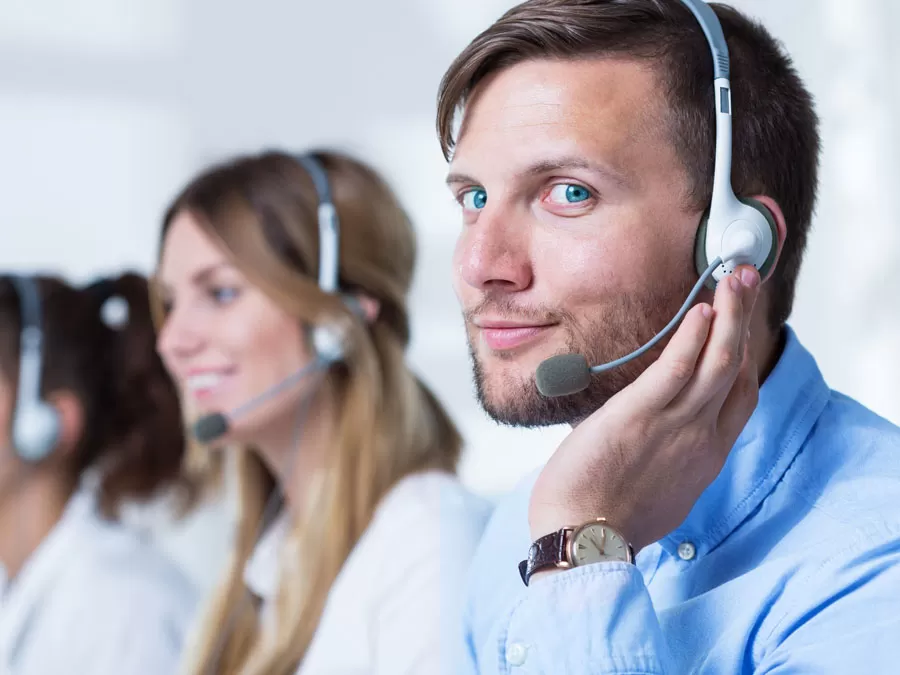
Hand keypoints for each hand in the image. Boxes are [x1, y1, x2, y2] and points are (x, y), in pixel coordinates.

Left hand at [529, 266, 760, 552]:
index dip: (743, 354)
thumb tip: (645, 432)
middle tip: (745, 279)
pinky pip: (676, 370)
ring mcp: (675, 426)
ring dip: (728, 314)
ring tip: (732, 276)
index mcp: (705, 456)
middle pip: (735, 368)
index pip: (738, 395)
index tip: (741, 324)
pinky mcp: (640, 416)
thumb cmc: (608, 520)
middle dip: (744, 319)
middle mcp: (701, 438)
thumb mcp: (656, 488)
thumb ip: (664, 456)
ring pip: (716, 361)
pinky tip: (699, 311)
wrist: (584, 542)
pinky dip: (692, 339)